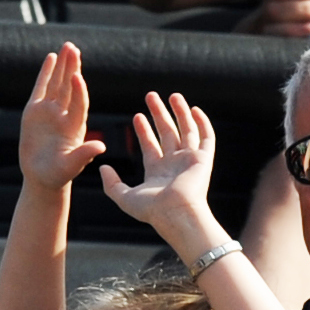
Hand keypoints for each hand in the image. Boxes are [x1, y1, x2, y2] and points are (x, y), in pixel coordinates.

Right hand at [19, 44, 104, 191]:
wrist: (42, 177)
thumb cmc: (58, 175)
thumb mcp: (70, 167)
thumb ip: (83, 155)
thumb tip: (101, 146)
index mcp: (74, 127)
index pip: (78, 104)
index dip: (78, 90)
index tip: (78, 75)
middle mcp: (64, 115)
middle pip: (69, 87)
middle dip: (72, 68)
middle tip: (74, 48)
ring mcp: (50, 112)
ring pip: (57, 83)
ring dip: (63, 65)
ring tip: (67, 47)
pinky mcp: (35, 111)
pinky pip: (42, 88)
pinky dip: (46, 73)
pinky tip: (51, 57)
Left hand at [100, 92, 218, 256]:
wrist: (177, 214)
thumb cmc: (153, 210)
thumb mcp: (125, 197)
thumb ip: (112, 184)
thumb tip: (103, 168)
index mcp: (157, 172)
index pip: (150, 145)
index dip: (144, 129)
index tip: (137, 115)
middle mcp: (174, 164)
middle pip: (167, 133)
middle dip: (159, 114)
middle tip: (150, 96)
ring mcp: (190, 161)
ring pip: (186, 131)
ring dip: (179, 112)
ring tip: (172, 95)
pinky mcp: (203, 159)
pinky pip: (206, 137)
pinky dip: (202, 123)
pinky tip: (194, 109)